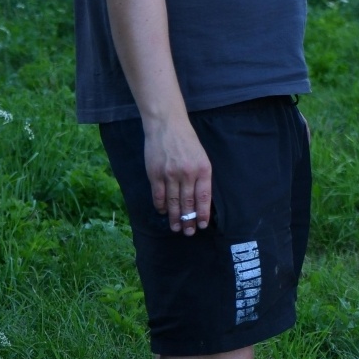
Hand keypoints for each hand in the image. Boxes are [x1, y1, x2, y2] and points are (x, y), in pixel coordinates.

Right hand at [143, 116, 212, 234]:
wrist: (167, 126)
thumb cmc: (187, 142)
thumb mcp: (201, 157)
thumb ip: (201, 177)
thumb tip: (200, 199)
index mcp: (203, 169)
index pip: (204, 197)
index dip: (203, 213)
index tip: (203, 225)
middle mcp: (187, 173)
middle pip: (188, 203)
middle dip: (188, 220)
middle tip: (188, 232)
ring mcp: (170, 174)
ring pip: (173, 202)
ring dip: (175, 217)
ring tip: (176, 228)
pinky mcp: (155, 174)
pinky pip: (159, 195)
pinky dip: (161, 206)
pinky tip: (164, 212)